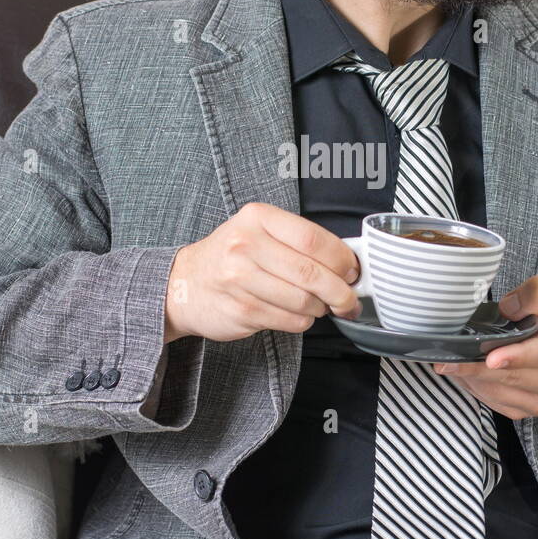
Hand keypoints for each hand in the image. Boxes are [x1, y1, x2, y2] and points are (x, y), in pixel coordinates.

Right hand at [164, 202, 361, 342]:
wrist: (184, 284)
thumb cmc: (230, 257)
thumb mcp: (258, 233)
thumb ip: (298, 242)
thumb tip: (347, 262)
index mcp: (258, 218)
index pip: (314, 239)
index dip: (342, 259)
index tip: (353, 271)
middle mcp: (246, 245)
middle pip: (312, 273)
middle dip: (341, 292)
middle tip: (349, 299)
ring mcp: (240, 279)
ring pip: (304, 301)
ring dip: (320, 308)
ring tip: (318, 305)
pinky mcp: (241, 309)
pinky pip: (290, 320)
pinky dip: (302, 321)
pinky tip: (296, 313)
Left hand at [431, 273, 537, 420]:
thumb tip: (510, 309)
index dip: (515, 356)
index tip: (490, 358)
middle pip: (513, 377)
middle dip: (477, 367)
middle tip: (445, 357)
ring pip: (498, 392)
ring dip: (471, 377)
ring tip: (450, 360)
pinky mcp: (527, 411)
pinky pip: (493, 402)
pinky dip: (474, 386)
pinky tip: (464, 371)